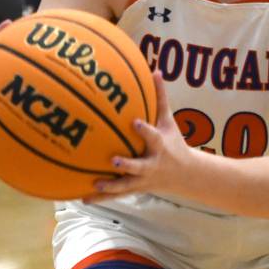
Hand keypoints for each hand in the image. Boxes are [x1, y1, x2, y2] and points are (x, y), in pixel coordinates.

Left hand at [86, 72, 193, 201]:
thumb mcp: (169, 121)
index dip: (144, 130)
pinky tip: (83, 197)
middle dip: (127, 165)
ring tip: (94, 184)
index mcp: (160, 146)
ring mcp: (143, 179)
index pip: (153, 137)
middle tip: (112, 160)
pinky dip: (101, 197)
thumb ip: (160, 98)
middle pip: (139, 166)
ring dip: (111, 186)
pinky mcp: (135, 188)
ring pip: (126, 185)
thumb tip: (155, 70)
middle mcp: (151, 164)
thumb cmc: (173, 141)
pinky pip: (116, 194)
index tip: (134, 122)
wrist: (184, 174)